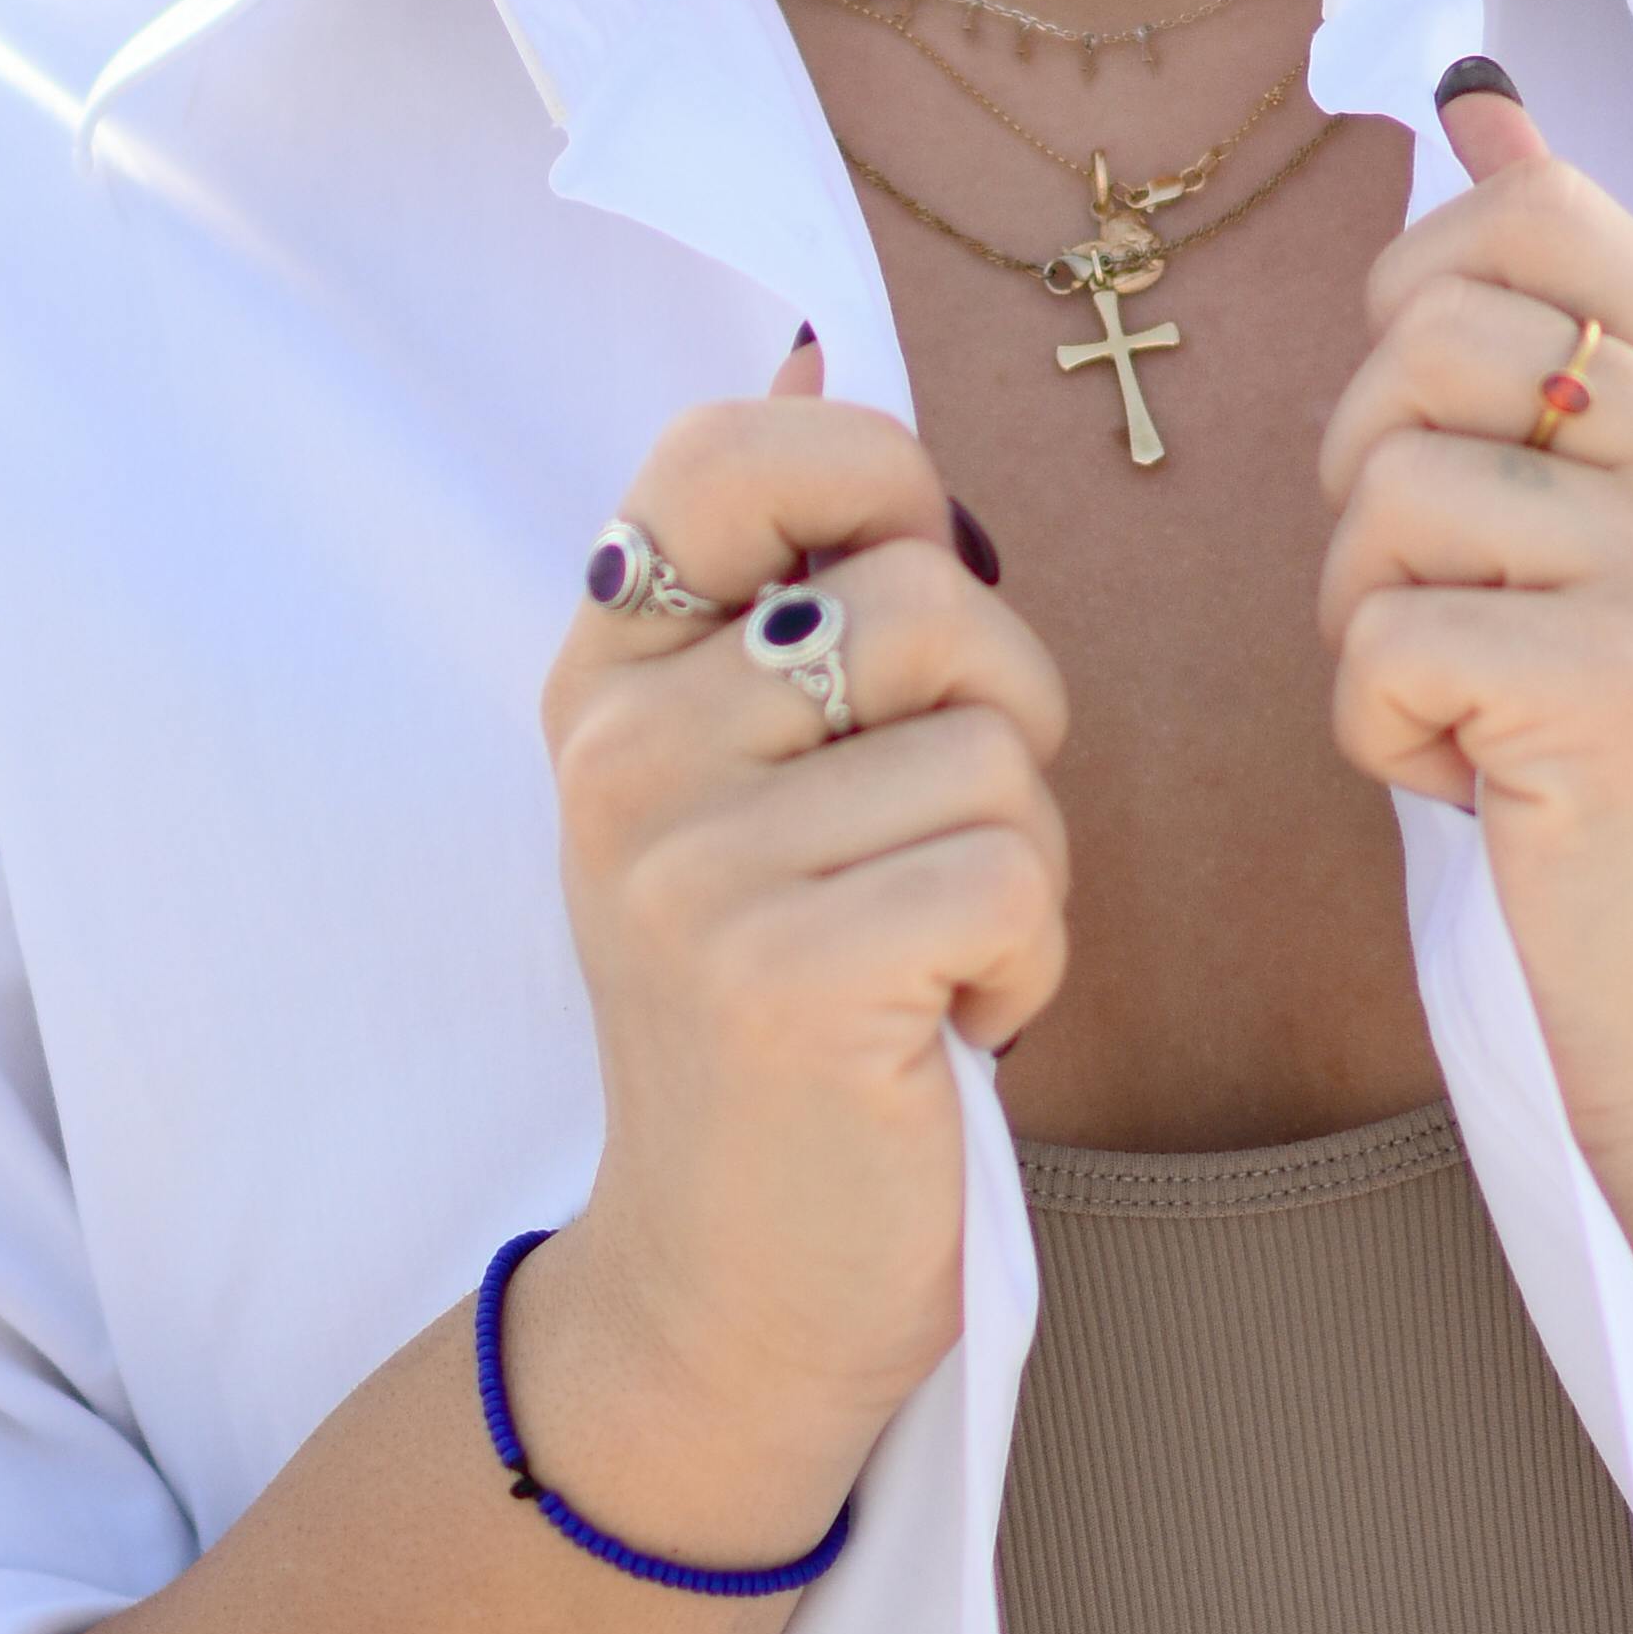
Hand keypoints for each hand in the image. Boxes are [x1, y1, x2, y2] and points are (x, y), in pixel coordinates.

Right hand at [529, 350, 1070, 1547]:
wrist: (728, 1285)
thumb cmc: (789, 1012)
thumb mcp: (744, 780)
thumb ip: (780, 587)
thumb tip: (817, 348)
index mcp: (605, 676)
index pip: (730, 451)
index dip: (874, 481)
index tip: (909, 589)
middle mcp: (620, 750)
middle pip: (929, 597)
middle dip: (1003, 719)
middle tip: (932, 848)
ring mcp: (689, 863)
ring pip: (995, 747)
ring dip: (1018, 863)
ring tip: (925, 955)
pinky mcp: (783, 972)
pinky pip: (1013, 870)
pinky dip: (1027, 960)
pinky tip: (946, 1027)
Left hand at [1313, 94, 1632, 1178]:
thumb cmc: (1617, 749)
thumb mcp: (1608, 508)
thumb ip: (1558, 303)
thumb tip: (1479, 97)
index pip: (1526, 216)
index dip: (1413, 310)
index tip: (1450, 441)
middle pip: (1420, 344)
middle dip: (1367, 487)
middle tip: (1452, 608)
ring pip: (1382, 494)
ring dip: (1367, 622)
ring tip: (1467, 702)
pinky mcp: (1622, 690)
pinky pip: (1382, 641)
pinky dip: (1381, 731)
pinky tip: (1475, 782)